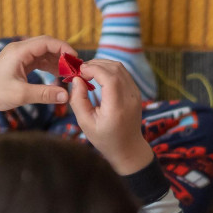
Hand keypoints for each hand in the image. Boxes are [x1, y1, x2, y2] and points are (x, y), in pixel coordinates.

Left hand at [0, 36, 75, 129]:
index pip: (46, 42)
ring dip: (56, 61)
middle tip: (75, 67)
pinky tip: (57, 75)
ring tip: (69, 73)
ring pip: (43, 53)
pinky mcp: (17, 64)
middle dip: (62, 55)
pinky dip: (48, 66)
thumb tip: (66, 96)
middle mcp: (18, 50)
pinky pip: (37, 61)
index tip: (76, 59)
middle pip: (46, 45)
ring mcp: (18, 56)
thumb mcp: (21, 95)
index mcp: (18, 51)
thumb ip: (45, 94)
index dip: (64, 48)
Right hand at [68, 60, 154, 174]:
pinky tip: (98, 76)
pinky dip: (109, 70)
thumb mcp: (85, 123)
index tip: (79, 72)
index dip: (93, 69)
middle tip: (80, 71)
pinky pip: (123, 73)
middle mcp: (130, 98)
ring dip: (102, 65)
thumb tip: (76, 79)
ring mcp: (135, 94)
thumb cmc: (105, 139)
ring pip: (120, 68)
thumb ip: (78, 100)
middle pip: (115, 68)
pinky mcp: (136, 92)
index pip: (109, 77)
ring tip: (87, 72)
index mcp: (117, 108)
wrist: (128, 148)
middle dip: (96, 64)